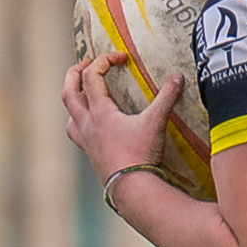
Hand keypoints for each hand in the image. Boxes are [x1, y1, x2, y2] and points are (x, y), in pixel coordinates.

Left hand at [62, 54, 182, 185]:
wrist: (131, 188)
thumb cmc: (140, 155)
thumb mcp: (155, 122)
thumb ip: (167, 97)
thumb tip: (178, 77)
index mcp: (100, 112)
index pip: (93, 75)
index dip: (105, 60)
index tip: (122, 58)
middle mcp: (87, 124)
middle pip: (69, 91)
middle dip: (75, 73)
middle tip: (87, 64)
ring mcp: (86, 140)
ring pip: (69, 114)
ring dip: (74, 100)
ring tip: (84, 94)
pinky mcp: (91, 154)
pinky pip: (77, 134)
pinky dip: (79, 123)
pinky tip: (90, 126)